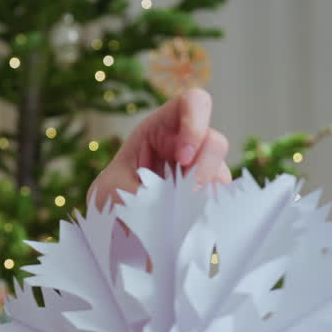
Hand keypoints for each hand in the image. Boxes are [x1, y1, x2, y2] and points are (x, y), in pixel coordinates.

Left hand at [88, 88, 230, 209]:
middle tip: (185, 191)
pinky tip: (185, 220)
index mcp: (160, 129)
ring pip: (221, 176)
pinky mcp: (208, 196)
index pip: (192, 103)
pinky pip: (220, 201)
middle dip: (204, 168)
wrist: (114, 229)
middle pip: (216, 143)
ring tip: (173, 214)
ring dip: (203, 195)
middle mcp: (187, 146)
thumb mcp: (114, 190)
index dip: (196, 124)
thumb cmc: (109, 199)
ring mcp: (201, 172)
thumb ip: (147, 188)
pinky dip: (207, 212)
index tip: (183, 157)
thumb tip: (186, 194)